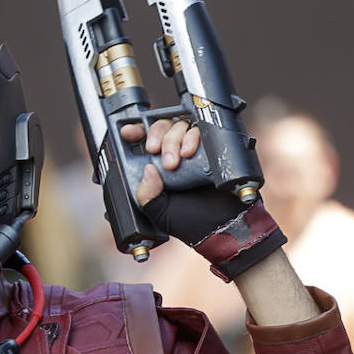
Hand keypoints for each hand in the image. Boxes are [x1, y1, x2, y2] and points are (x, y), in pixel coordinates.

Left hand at [119, 117, 283, 280]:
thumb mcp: (159, 213)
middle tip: (163, 158)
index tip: (128, 133)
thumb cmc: (194, 223)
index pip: (144, 141)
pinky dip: (194, 137)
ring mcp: (195, 151)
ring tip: (179, 160)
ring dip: (175, 139)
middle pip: (163, 128)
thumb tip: (147, 170)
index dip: (136, 132)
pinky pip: (202, 130)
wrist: (225, 226)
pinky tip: (190, 152)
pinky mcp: (213, 148)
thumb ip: (146, 196)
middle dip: (160, 138)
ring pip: (181, 126)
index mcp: (159, 168)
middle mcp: (176, 155)